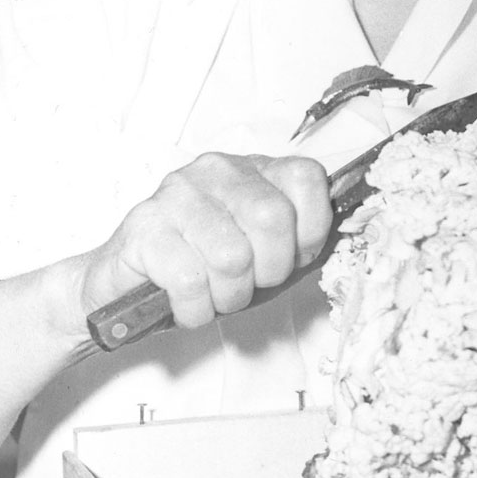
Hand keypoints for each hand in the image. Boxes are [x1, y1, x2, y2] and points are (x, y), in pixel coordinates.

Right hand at [76, 153, 332, 330]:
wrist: (124, 286)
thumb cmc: (204, 270)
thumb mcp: (266, 253)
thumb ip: (304, 239)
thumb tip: (353, 229)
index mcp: (254, 169)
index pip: (309, 179)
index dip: (310, 234)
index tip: (290, 260)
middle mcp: (217, 170)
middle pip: (273, 219)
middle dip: (268, 271)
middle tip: (248, 285)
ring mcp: (177, 193)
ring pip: (232, 256)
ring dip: (228, 296)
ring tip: (213, 294)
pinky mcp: (144, 227)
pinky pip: (191, 280)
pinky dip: (195, 308)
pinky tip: (186, 303)